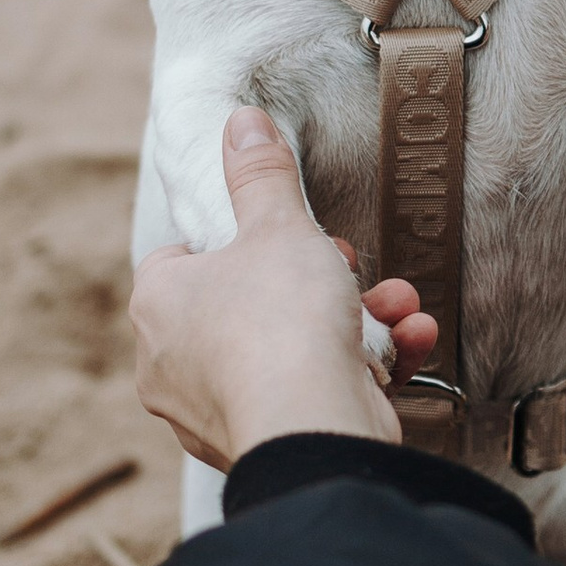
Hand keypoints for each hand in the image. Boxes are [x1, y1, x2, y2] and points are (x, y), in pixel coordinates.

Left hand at [131, 110, 436, 471]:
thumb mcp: (279, 226)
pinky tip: (406, 344)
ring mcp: (212, 411)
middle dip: (317, 281)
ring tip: (396, 306)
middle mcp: (171, 363)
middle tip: (347, 266)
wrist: (313, 427)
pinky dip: (358, 368)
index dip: (242, 239)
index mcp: (158, 304)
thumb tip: (241, 121)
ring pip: (287, 350)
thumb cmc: (281, 322)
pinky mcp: (261, 443)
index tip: (289, 234)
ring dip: (355, 322)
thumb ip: (261, 174)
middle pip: (247, 302)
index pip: (185, 256)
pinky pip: (307, 393)